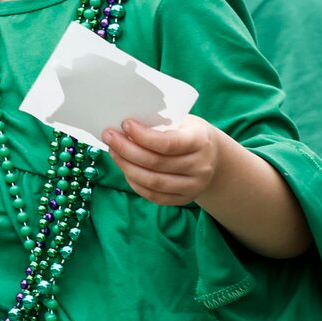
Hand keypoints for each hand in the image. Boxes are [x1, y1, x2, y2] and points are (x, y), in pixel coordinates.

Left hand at [101, 112, 221, 206]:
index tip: (125, 124)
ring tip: (113, 151)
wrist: (212, 156)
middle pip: (156, 163)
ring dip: (126, 166)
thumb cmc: (188, 132)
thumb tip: (123, 126)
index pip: (168, 143)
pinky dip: (134, 182)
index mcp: (200, 142)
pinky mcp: (184, 199)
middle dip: (127, 149)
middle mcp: (201, 166)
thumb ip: (159, 123)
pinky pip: (154, 195)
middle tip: (109, 136)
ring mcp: (194, 186)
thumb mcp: (182, 121)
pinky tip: (124, 168)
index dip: (143, 136)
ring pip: (152, 181)